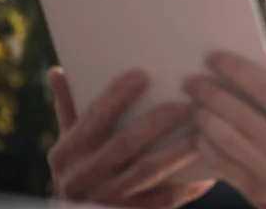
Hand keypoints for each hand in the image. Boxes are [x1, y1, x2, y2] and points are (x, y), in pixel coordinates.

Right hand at [47, 67, 214, 207]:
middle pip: (124, 145)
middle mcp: (82, 176)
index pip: (94, 117)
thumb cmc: (80, 166)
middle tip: (184, 106)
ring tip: (200, 135)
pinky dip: (186, 188)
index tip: (142, 74)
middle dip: (155, 124)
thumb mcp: (69, 139)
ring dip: (175, 154)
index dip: (117, 96)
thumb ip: (68, 106)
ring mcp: (106, 199)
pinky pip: (162, 202)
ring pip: (146, 173)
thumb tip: (58, 70)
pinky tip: (207, 174)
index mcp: (67, 151)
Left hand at [183, 42, 265, 208]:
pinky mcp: (259, 195)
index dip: (233, 69)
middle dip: (208, 93)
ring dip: (203, 118)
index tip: (213, 58)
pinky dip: (206, 146)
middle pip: (237, 114)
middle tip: (192, 81)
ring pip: (225, 140)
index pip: (262, 88)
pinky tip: (200, 132)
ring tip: (194, 104)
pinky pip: (223, 166)